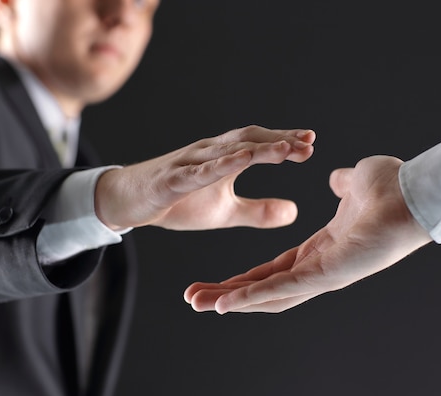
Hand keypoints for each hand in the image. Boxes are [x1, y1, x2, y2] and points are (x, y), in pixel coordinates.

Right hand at [94, 125, 314, 229]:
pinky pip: (198, 171)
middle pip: (248, 139)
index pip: (258, 143)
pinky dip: (220, 165)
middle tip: (307, 142)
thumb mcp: (225, 212)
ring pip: (227, 151)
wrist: (129, 202)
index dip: (284, 142)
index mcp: (223, 158)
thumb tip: (294, 212)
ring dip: (258, 148)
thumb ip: (258, 211)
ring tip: (285, 149)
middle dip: (278, 140)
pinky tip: (240, 161)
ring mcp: (189, 163)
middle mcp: (209, 153)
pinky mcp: (172, 180)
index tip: (311, 145)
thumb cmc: (178, 202)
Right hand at [184, 155, 432, 312]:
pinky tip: (224, 302)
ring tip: (198, 303)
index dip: (244, 278)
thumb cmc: (393, 187)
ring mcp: (325, 275)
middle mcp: (321, 268)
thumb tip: (335, 178)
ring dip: (232, 300)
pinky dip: (252, 297)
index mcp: (324, 248)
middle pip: (265, 288)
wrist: (416, 191)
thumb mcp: (355, 181)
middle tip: (193, 298)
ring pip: (269, 295)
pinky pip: (283, 289)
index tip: (215, 282)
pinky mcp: (328, 275)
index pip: (276, 269)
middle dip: (227, 294)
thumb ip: (341, 183)